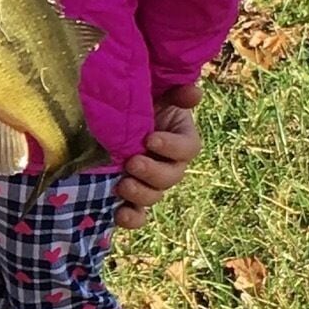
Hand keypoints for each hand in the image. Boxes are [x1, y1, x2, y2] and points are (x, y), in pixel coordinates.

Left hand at [115, 87, 201, 229]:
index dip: (172, 146)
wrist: (114, 117)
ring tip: (122, 185)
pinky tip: (120, 214)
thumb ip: (175, 93)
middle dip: (153, 172)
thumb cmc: (140, 103)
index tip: (150, 139)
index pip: (188, 148)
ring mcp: (151, 181)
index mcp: (180, 139)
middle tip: (132, 163)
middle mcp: (170, 163)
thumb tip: (194, 91)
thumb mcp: (157, 93)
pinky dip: (131, 217)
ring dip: (140, 194)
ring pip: (155, 195)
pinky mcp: (133, 195)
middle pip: (172, 176)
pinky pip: (138, 213)